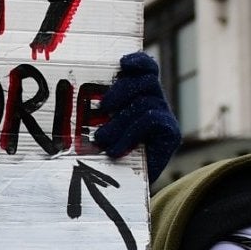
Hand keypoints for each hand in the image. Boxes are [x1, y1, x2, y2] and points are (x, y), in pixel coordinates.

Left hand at [94, 51, 181, 182]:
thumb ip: (100, 111)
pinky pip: (152, 121)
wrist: (125, 188)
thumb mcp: (100, 127)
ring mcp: (166, 117)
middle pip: (146, 81)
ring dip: (119, 122)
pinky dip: (130, 134)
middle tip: (102, 108)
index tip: (122, 63)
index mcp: (140, 93)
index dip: (138, 61)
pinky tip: (115, 150)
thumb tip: (78, 95)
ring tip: (101, 139)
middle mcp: (156, 101)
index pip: (147, 68)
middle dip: (121, 90)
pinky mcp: (171, 134)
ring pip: (145, 103)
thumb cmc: (107, 154)